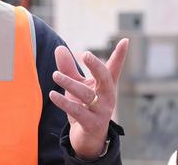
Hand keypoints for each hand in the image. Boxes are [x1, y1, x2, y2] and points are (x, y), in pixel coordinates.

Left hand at [49, 38, 128, 159]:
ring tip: (55, 75)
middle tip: (85, 54)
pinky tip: (52, 95)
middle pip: (105, 78)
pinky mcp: (92, 123)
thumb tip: (59, 48)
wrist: (88, 137)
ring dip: (69, 83)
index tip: (125, 40)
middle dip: (96, 66)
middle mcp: (107, 96)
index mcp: (105, 85)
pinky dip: (64, 102)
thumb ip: (68, 69)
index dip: (120, 54)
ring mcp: (101, 111)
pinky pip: (78, 111)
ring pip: (86, 94)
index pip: (114, 67)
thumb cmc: (84, 106)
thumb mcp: (76, 86)